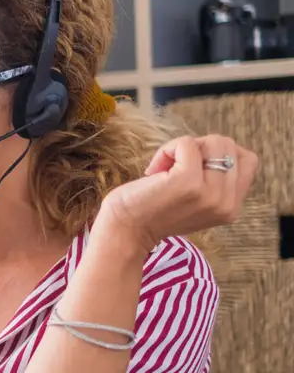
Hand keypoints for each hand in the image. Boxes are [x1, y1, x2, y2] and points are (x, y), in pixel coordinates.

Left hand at [98, 134, 257, 254]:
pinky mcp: (188, 183)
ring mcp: (210, 194)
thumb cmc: (152, 209)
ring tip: (164, 170)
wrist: (124, 230)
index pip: (248, 161)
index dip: (218, 155)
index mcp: (231, 208)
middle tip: (174, 169)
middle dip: (200, 148)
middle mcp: (226, 204)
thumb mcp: (195, 200)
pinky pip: (187, 143)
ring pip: (215, 142)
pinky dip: (168, 149)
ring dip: (184, 147)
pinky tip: (153, 171)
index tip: (192, 169)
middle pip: (230, 147)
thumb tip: (222, 145)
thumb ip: (215, 180)